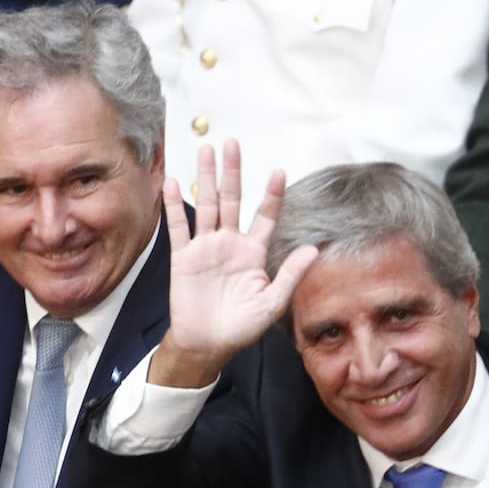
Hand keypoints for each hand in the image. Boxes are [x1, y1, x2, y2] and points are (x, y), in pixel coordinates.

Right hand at [149, 139, 317, 387]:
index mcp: (253, 252)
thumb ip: (290, 275)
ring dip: (206, 178)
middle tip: (231, 143)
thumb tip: (313, 249)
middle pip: (232, 200)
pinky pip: (180, 228)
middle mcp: (230, 244)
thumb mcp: (272, 303)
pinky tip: (175, 183)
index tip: (278, 171)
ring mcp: (206, 248)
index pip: (265, 216)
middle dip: (232, 172)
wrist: (207, 344)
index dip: (271, 195)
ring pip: (207, 205)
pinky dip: (176, 206)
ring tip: (205, 151)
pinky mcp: (184, 258)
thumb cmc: (240, 327)